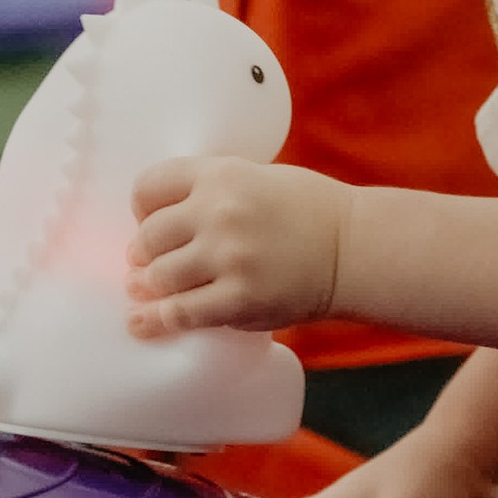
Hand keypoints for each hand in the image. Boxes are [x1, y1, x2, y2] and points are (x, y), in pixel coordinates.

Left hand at [126, 158, 344, 336]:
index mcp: (221, 174)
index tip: (148, 220)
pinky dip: (157, 320)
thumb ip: (211, 191)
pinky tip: (143, 323)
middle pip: (148, 237)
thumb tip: (157, 222)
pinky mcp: (239, 299)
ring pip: (158, 277)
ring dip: (151, 287)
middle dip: (144, 253)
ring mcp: (229, 257)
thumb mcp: (257, 177)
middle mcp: (219, 212)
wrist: (354, 248)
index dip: (143, 208)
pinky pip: (180, 313)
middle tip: (151, 262)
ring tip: (153, 289)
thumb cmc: (309, 210)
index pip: (149, 187)